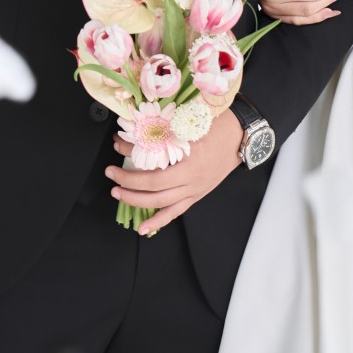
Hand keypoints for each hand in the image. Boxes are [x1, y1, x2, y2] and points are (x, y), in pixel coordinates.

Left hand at [105, 107, 243, 236]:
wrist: (241, 136)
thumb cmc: (218, 126)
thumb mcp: (190, 123)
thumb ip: (163, 129)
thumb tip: (135, 130)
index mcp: (189, 161)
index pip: (153, 168)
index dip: (130, 158)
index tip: (117, 146)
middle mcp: (191, 180)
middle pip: (153, 188)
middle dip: (128, 183)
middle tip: (111, 174)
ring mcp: (194, 190)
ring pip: (161, 204)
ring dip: (137, 201)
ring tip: (119, 194)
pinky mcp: (196, 195)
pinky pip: (175, 212)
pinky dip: (159, 221)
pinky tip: (144, 228)